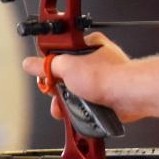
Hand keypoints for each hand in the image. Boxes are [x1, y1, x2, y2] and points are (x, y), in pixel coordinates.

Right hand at [20, 33, 141, 122]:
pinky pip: (87, 104)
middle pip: (66, 77)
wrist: (128, 96)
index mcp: (88, 46)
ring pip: (76, 93)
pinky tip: (82, 112)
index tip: (45, 77)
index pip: (60, 55)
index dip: (49, 68)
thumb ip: (46, 65)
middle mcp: (96, 62)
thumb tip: (30, 63)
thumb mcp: (66, 66)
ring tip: (69, 105)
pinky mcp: (106, 98)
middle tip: (57, 94)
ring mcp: (102, 81)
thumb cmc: (108, 75)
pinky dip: (82, 111)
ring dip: (68, 103)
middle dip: (58, 90)